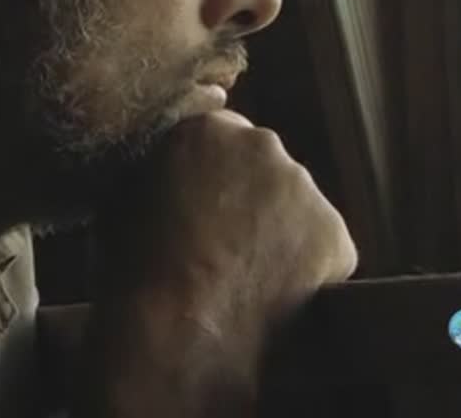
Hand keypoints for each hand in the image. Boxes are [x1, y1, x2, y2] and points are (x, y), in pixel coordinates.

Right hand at [76, 110, 356, 416]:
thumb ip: (157, 167)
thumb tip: (165, 168)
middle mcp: (265, 147)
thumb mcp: (123, 196)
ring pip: (296, 207)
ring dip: (280, 230)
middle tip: (224, 239)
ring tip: (246, 272)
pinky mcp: (337, 237)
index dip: (211, 174)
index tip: (202, 203)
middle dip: (250, 195)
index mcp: (210, 130)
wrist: (179, 330)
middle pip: (264, 166)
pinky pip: (325, 249)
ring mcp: (307, 191)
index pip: (221, 136)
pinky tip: (273, 293)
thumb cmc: (137, 269)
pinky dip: (308, 269)